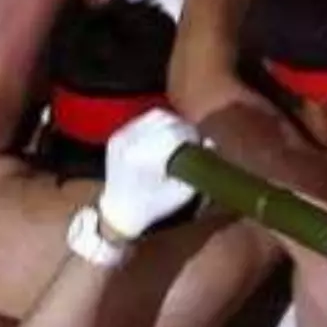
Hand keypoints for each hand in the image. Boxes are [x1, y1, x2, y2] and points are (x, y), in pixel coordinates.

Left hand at [97, 109, 197, 238]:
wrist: (119, 210)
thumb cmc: (153, 205)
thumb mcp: (182, 193)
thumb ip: (199, 168)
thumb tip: (210, 141)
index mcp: (145, 157)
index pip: (176, 132)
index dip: (192, 135)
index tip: (197, 145)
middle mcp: (131, 142)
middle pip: (166, 119)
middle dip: (183, 127)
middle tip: (190, 141)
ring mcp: (121, 136)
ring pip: (155, 115)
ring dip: (171, 122)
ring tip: (178, 137)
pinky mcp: (116, 135)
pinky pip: (142, 120)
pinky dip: (156, 124)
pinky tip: (161, 138)